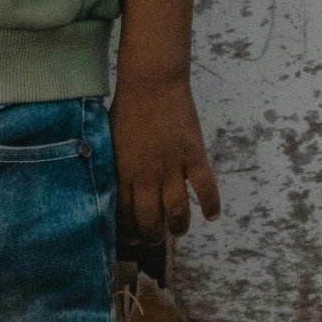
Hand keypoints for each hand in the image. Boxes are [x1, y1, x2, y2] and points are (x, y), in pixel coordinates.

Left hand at [109, 71, 219, 242]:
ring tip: (177, 230)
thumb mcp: (110, 140)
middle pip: (151, 220)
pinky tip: (212, 215)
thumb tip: (110, 188)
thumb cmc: (126, 108)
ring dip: (178, 227)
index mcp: (123, 172)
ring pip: (178, 211)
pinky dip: (211, 204)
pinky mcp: (194, 156)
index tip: (132, 237)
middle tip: (154, 238)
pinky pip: (205, 188)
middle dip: (151, 236)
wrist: (151, 82)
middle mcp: (147, 176)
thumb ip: (112, 166)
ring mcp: (172, 167)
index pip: (124, 215)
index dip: (128, 231)